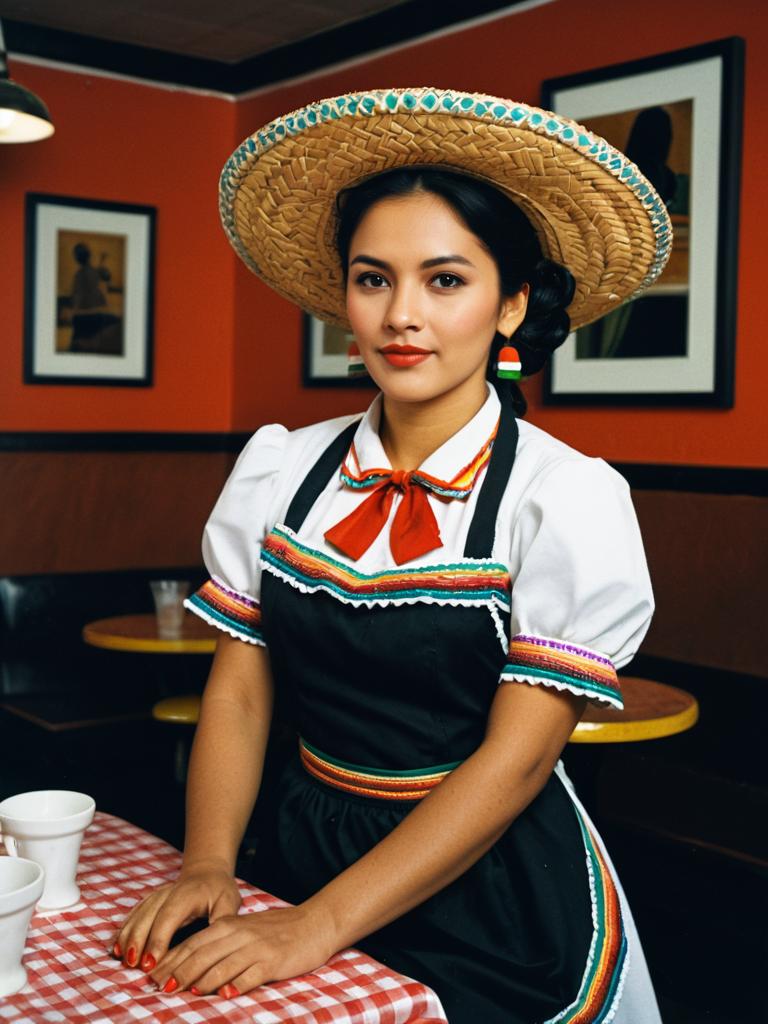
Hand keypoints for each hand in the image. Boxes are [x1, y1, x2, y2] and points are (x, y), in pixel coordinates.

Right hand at [113, 860, 240, 971]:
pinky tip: (115, 948)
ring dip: (127, 938)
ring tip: (121, 959)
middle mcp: (168, 893)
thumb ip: (223, 921)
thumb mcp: (228, 903)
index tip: (151, 962)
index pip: (169, 916)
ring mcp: (155, 896)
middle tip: (133, 965)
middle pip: (148, 917)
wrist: (207, 872)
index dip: (158, 939)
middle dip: (138, 941)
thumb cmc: (219, 891)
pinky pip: (133, 915)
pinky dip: (123, 931)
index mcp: (187, 894)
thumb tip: (217, 942)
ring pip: (137, 916)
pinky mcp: (148, 902)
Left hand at [149, 902, 338, 996]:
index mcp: (229, 925)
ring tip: (186, 993)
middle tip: (161, 990)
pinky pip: (250, 974)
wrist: (314, 922)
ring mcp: (256, 947)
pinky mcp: (273, 961)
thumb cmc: (277, 931)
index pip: (193, 944)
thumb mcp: (244, 931)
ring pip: (222, 964)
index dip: (171, 961)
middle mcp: (239, 934)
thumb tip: (190, 967)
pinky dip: (236, 985)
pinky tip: (225, 995)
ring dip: (202, 980)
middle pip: (202, 954)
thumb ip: (221, 945)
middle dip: (179, 973)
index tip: (152, 978)